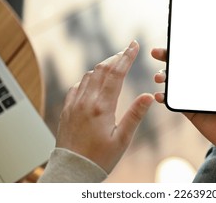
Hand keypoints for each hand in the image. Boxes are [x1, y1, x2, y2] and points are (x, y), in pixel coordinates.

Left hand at [56, 40, 153, 172]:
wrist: (72, 171)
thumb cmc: (99, 158)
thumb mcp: (122, 139)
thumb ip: (135, 115)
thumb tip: (148, 96)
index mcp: (102, 107)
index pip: (116, 73)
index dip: (127, 57)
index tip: (134, 45)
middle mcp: (86, 101)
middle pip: (102, 69)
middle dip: (116, 57)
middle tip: (127, 51)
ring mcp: (74, 104)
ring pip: (88, 75)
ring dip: (103, 66)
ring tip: (114, 63)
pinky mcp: (67, 109)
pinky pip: (77, 86)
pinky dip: (88, 78)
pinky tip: (94, 81)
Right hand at [151, 35, 215, 149]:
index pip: (197, 57)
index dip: (184, 49)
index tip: (173, 40)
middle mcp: (204, 84)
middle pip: (182, 67)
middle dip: (167, 59)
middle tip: (155, 53)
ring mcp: (195, 97)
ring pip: (174, 83)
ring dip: (163, 77)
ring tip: (159, 77)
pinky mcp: (190, 111)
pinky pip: (173, 101)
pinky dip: (163, 97)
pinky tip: (159, 95)